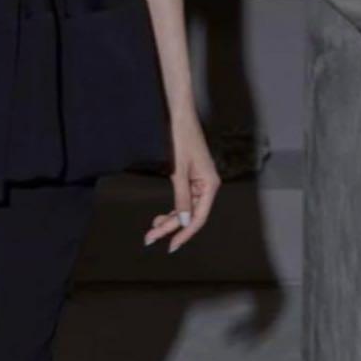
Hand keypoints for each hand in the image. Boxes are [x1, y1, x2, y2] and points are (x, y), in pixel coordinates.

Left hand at [143, 110, 219, 252]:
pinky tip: (162, 215)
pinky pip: (183, 197)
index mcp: (210, 185)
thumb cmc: (181, 137)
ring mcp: (198, 180)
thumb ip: (182, 197)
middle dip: (170, 227)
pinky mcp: (190, 175)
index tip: (171, 246)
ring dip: (170, 218)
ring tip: (153, 228)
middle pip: (190, 214)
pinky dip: (173, 207)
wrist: (178, 114)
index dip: (185, 233)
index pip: (198, 217)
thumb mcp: (178, 170)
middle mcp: (207, 185)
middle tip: (151, 237)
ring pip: (185, 207)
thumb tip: (185, 222)